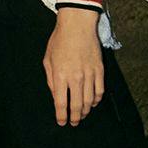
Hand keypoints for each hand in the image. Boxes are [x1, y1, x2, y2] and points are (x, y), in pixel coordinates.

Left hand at [44, 7, 104, 125]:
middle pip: (78, 105)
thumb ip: (51, 80)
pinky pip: (100, 90)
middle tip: (74, 122)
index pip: (61, 103)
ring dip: (86, 110)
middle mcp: (76, 77)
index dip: (61, 116)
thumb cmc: (60, 41)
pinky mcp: (99, 70)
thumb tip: (56, 96)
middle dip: (76, 118)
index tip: (62, 122)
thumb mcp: (48, 60)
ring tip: (83, 114)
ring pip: (90, 100)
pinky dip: (97, 99)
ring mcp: (89, 74)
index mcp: (60, 76)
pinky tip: (93, 102)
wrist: (77, 25)